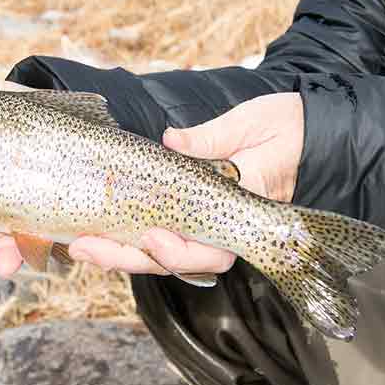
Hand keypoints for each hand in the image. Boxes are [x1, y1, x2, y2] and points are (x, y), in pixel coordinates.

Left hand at [51, 94, 303, 278]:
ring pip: (159, 251)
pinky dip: (126, 233)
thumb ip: (212, 138)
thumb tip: (172, 142)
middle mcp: (221, 226)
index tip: (153, 238)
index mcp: (243, 210)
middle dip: (126, 257)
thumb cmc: (286, 129)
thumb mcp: (251, 125)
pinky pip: (158, 230)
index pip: (210, 251)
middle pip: (172, 259)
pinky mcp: (190, 209)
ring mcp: (204, 221)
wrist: (306, 130)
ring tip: (77, 242)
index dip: (178, 252)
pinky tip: (93, 229)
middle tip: (84, 246)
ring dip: (117, 249)